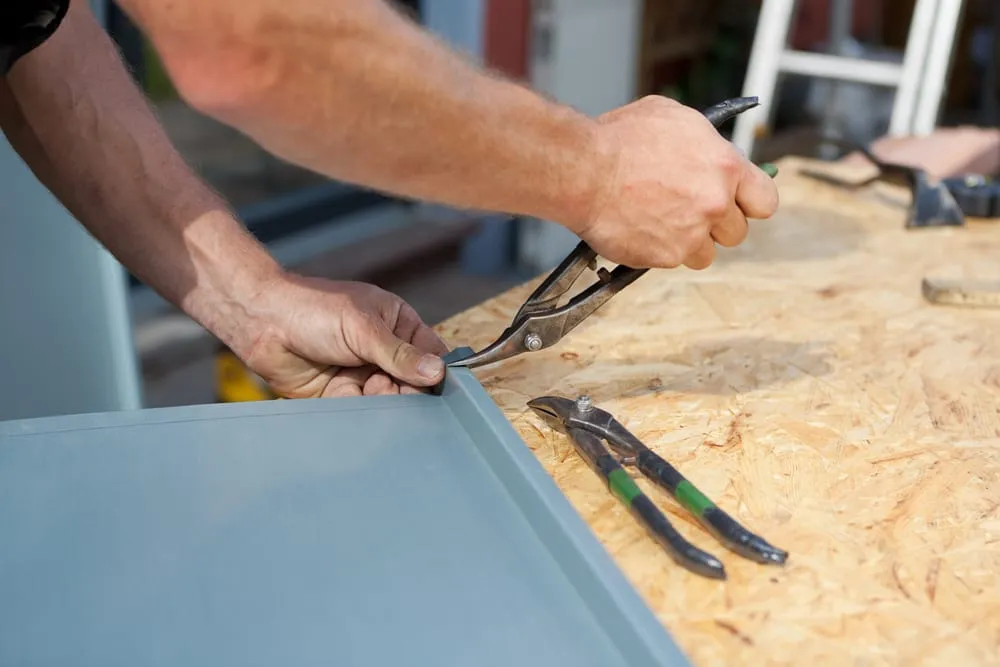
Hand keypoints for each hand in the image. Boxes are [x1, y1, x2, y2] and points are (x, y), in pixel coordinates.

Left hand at [238, 274, 448, 397]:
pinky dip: (363, 415)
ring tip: (368, 392)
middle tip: (394, 391)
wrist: (262, 323)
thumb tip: (437, 372)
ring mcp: (363, 375)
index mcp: (396, 325)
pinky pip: (362, 412)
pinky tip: (357, 409)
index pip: (429, 354)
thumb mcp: (363, 328)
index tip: (440, 390)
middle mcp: (383, 352)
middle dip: (407, 392)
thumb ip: (399, 354)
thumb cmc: (313, 309)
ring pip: (389, 401)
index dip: (436, 372)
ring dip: (384, 404)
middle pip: (412, 384)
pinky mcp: (342, 397)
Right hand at [576, 96, 778, 269]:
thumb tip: (712, 151)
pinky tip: (638, 228)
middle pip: (736, 232)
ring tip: (658, 221)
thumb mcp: (673, 118)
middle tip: (686, 211)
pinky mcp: (665, 256)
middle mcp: (715, 203)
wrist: (583, 170)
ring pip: (704, 254)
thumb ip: (704, 142)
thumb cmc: (619, 139)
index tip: (737, 204)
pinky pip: (671, 261)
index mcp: (725, 166)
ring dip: (687, 243)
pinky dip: (657, 250)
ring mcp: (691, 234)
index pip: (765, 201)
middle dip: (714, 225)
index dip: (749, 204)